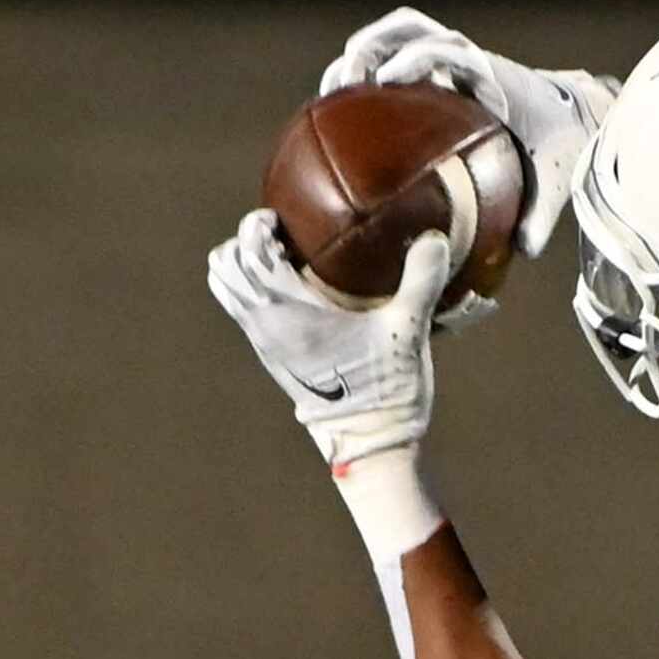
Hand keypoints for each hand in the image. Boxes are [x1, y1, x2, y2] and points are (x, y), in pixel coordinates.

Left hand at [207, 209, 470, 467]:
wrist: (367, 440)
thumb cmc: (384, 387)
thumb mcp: (407, 331)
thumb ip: (420, 281)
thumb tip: (433, 237)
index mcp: (288, 310)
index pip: (249, 250)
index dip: (259, 225)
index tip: (283, 219)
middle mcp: (264, 322)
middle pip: (225, 265)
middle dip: (246, 241)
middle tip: (283, 237)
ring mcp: (261, 340)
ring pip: (225, 288)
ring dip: (242, 266)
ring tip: (280, 261)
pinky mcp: (268, 354)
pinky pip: (240, 308)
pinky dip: (250, 289)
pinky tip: (290, 292)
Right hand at [322, 7, 616, 257]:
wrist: (577, 115)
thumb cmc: (563, 145)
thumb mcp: (556, 180)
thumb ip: (540, 214)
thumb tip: (521, 250)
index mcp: (493, 75)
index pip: (450, 51)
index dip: (417, 58)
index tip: (388, 80)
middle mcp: (469, 58)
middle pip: (411, 28)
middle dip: (374, 45)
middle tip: (348, 79)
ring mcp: (453, 58)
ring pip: (400, 33)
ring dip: (365, 48)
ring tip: (335, 86)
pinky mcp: (443, 67)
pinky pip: (401, 53)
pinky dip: (372, 67)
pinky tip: (348, 105)